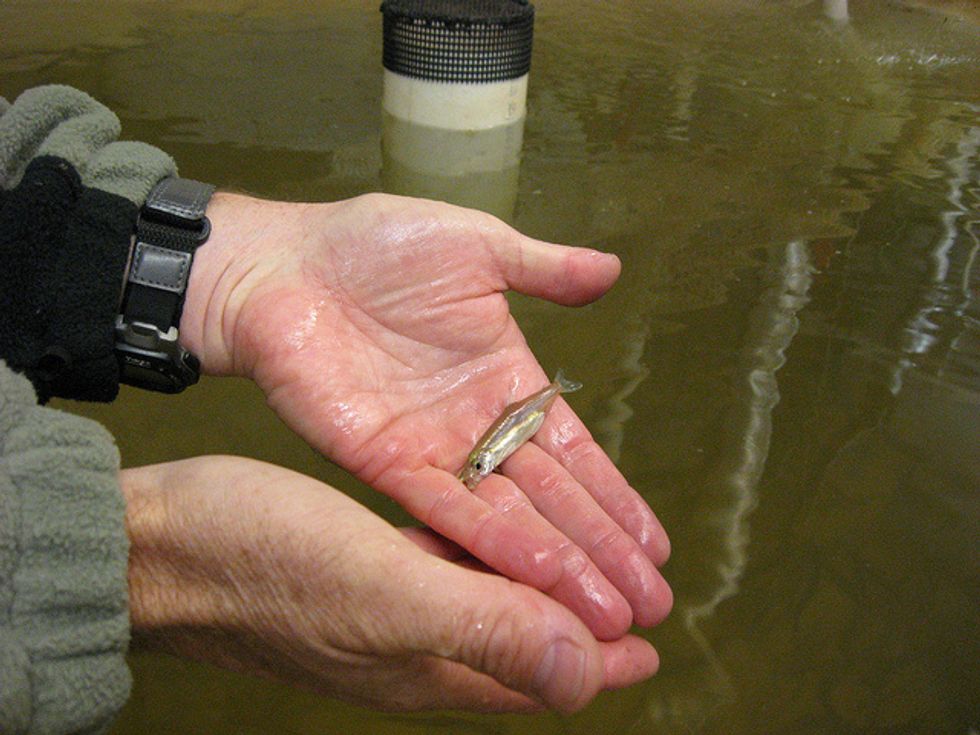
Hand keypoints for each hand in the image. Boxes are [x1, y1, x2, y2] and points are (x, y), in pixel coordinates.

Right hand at [121, 456, 659, 712]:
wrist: (164, 546)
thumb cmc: (263, 565)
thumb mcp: (384, 593)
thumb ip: (485, 629)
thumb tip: (585, 672)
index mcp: (430, 664)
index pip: (541, 674)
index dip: (601, 661)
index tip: (653, 643)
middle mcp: (414, 647)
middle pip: (520, 644)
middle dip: (580, 627)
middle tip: (628, 602)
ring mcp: (386, 612)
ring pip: (486, 607)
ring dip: (537, 593)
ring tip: (573, 569)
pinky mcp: (361, 574)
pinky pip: (445, 572)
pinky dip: (483, 559)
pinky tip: (487, 535)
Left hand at [180, 193, 671, 638]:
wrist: (282, 263)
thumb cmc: (372, 244)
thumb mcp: (477, 246)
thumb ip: (544, 269)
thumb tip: (613, 270)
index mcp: (506, 378)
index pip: (574, 452)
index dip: (614, 498)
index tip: (655, 545)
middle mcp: (476, 426)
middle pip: (552, 499)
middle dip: (601, 551)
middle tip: (648, 605)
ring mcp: (433, 450)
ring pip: (507, 518)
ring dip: (559, 565)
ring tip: (607, 614)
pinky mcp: (385, 463)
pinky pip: (445, 511)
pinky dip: (491, 545)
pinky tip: (536, 578)